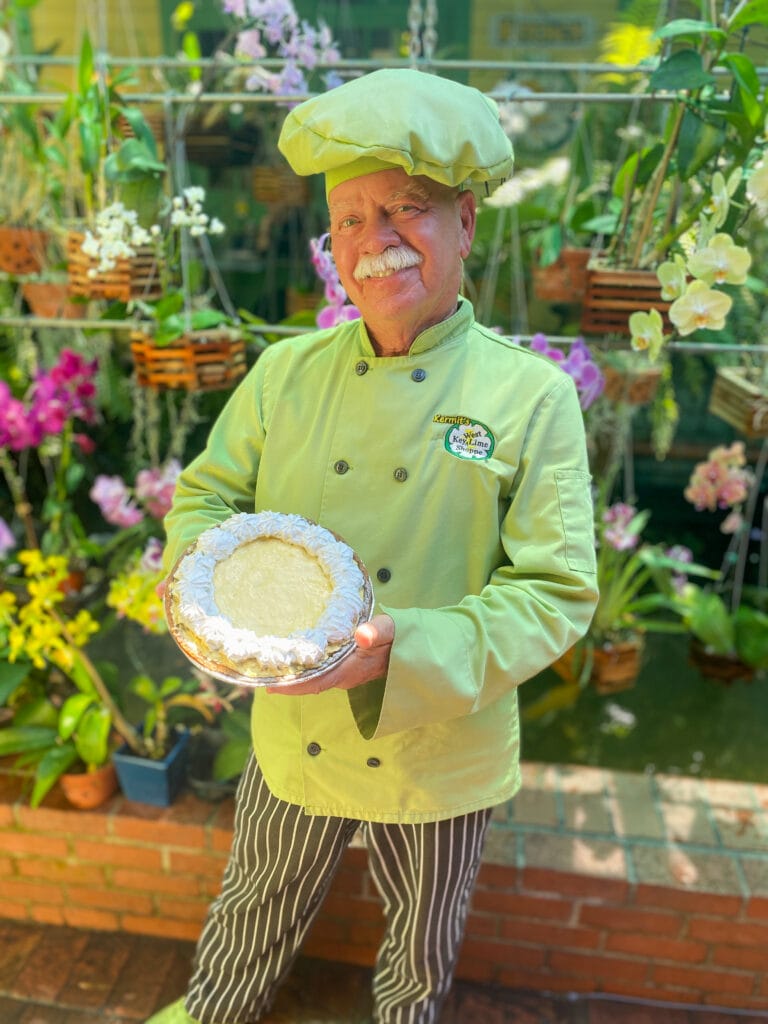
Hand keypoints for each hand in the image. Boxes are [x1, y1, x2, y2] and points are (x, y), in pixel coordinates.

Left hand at [265, 614, 394, 695]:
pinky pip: (317, 672)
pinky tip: (288, 661)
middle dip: (284, 683)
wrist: (409, 647)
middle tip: (257, 675)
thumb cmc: (397, 637)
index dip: (294, 686)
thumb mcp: (390, 630)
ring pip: (311, 679)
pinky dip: (301, 669)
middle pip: (308, 684)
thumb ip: (377, 631)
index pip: (316, 682)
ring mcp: (342, 673)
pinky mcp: (342, 667)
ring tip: (266, 669)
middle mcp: (343, 676)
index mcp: (350, 669)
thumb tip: (362, 635)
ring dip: (291, 677)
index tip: (270, 686)